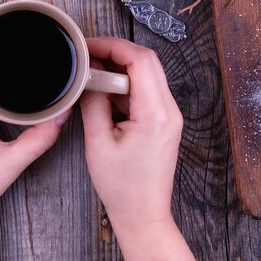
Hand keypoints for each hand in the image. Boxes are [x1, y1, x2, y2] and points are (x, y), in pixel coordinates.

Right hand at [80, 37, 182, 234]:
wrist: (143, 214)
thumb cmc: (122, 187)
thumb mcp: (98, 143)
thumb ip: (93, 104)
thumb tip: (89, 77)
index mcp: (156, 113)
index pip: (140, 60)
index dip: (113, 46)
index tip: (89, 47)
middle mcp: (170, 110)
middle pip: (148, 61)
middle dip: (117, 52)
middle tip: (89, 56)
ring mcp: (171, 116)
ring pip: (149, 74)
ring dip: (122, 69)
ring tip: (94, 75)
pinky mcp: (166, 122)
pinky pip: (148, 91)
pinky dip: (127, 86)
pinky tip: (106, 93)